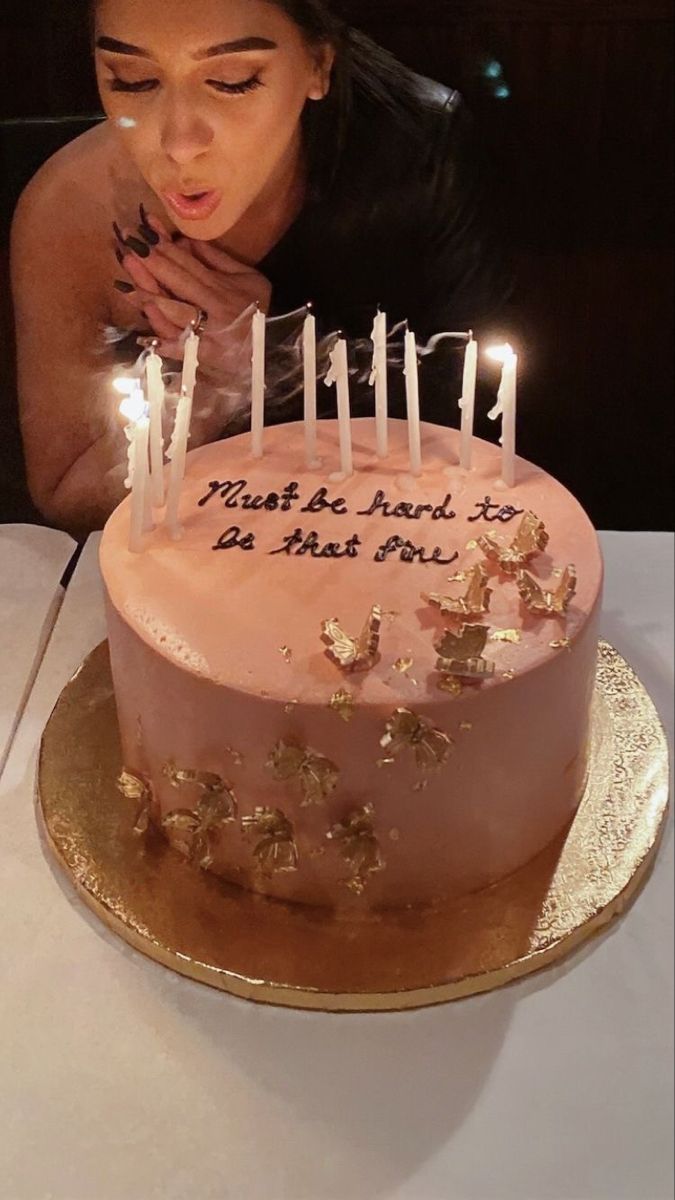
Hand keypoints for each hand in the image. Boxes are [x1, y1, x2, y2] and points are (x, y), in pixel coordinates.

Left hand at [113, 210, 271, 370]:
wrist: (275, 348)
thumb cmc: (261, 311)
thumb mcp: (249, 279)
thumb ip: (218, 260)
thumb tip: (186, 240)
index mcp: (221, 287)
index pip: (187, 263)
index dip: (164, 246)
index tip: (143, 229)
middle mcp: (213, 308)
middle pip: (177, 282)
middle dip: (149, 264)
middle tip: (127, 246)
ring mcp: (209, 333)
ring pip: (175, 313)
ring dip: (149, 299)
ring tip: (124, 286)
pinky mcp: (206, 356)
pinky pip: (182, 349)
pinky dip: (164, 344)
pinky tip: (145, 338)